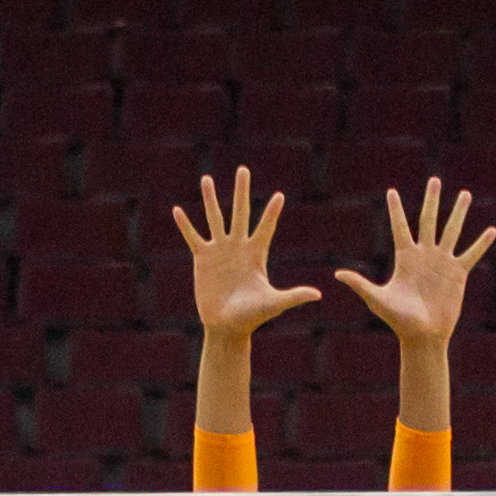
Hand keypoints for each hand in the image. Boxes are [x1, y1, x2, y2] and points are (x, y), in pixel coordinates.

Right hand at [174, 167, 321, 337]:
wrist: (227, 326)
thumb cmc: (252, 316)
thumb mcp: (274, 303)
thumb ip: (293, 296)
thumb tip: (318, 295)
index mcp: (256, 254)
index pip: (266, 227)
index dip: (272, 212)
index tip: (279, 196)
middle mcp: (238, 247)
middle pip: (240, 212)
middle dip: (242, 191)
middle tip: (243, 169)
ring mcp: (220, 251)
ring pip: (215, 218)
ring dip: (211, 199)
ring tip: (207, 179)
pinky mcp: (203, 259)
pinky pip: (193, 237)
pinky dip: (185, 225)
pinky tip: (177, 210)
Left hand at [335, 178, 495, 342]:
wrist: (422, 335)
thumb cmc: (398, 320)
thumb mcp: (377, 299)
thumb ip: (360, 284)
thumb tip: (337, 275)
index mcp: (405, 258)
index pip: (400, 227)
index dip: (396, 210)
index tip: (391, 191)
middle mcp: (424, 255)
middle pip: (428, 221)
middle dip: (431, 200)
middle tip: (434, 180)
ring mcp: (442, 263)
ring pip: (452, 231)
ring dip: (459, 212)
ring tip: (465, 194)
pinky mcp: (458, 274)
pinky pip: (471, 254)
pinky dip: (481, 243)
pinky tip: (491, 230)